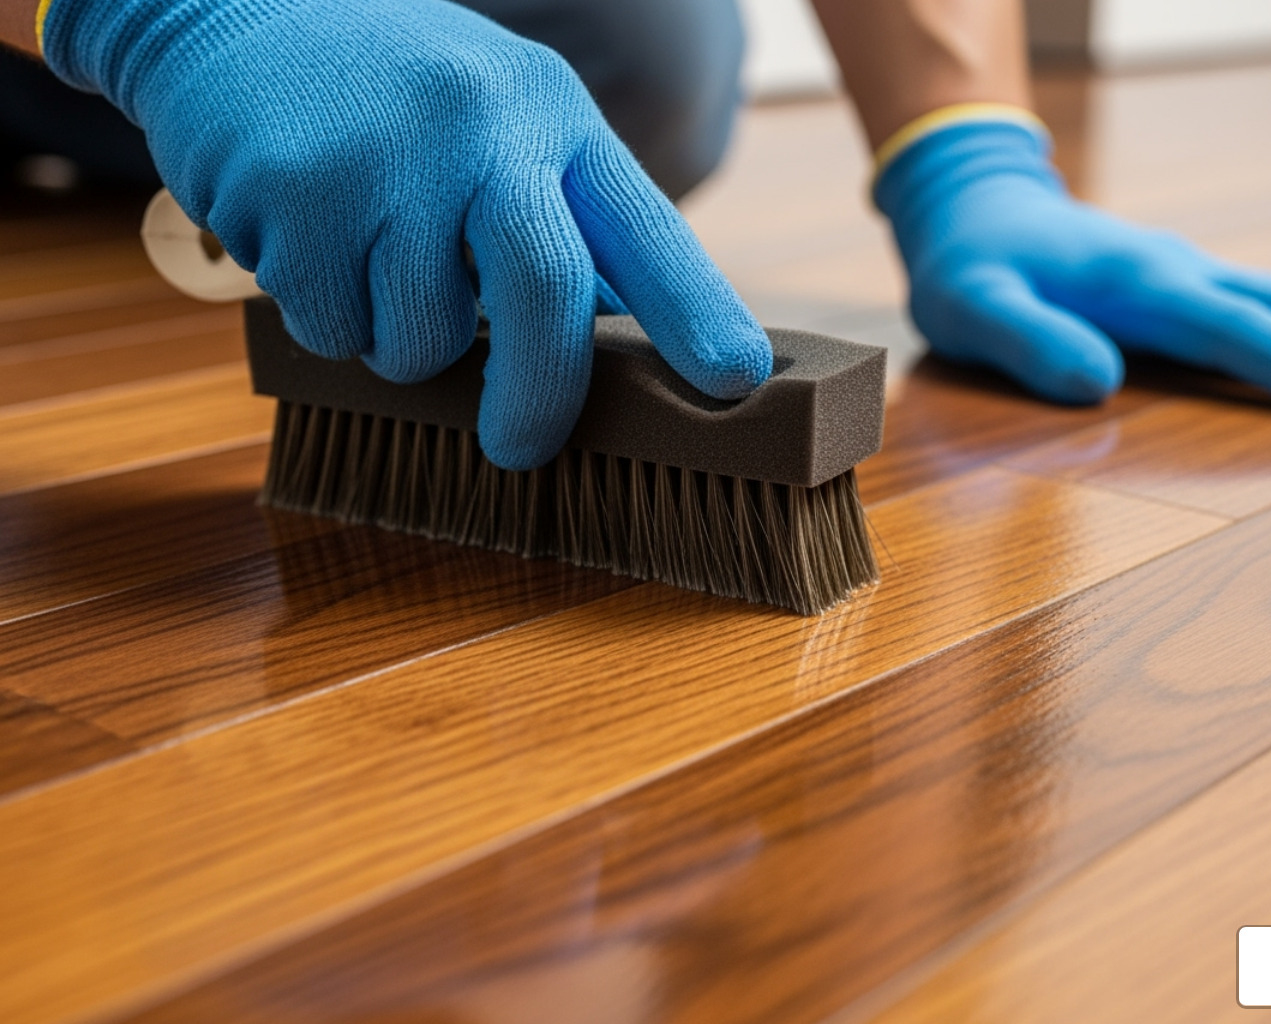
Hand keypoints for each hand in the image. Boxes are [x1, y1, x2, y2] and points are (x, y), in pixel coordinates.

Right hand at [41, 0, 770, 467]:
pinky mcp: (298, 190)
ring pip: (425, 338)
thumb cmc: (391, 97)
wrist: (230, 13)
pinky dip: (326, 318)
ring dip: (400, 342)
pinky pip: (334, 328)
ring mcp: (389, 153)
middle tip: (518, 449)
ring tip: (370, 260)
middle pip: (546, 296)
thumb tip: (617, 330)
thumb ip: (557, 217)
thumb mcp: (496, 123)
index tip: (735, 380)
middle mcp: (482, 122)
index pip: (644, 227)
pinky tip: (307, 240)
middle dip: (539, 396)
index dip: (695, 311)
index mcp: (550, 113)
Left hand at [874, 118, 1270, 413]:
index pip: (1225, 326)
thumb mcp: (971, 307)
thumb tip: (1100, 383)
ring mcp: (1184, 274)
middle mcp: (1174, 272)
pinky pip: (1260, 306)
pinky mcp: (1180, 285)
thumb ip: (1026, 341)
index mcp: (1133, 282)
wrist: (974, 208)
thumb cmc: (969, 268)